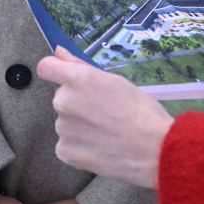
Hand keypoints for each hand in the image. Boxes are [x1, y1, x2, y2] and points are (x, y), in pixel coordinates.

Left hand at [37, 47, 171, 188]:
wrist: (156, 150)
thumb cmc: (143, 113)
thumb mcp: (117, 82)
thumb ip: (81, 66)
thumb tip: (58, 52)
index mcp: (78, 79)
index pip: (46, 67)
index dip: (56, 72)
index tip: (66, 80)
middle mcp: (64, 101)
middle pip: (62, 98)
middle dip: (77, 104)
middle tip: (105, 114)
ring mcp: (63, 128)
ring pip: (65, 123)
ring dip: (79, 127)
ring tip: (107, 134)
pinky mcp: (65, 151)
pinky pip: (67, 145)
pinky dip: (79, 147)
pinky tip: (101, 148)